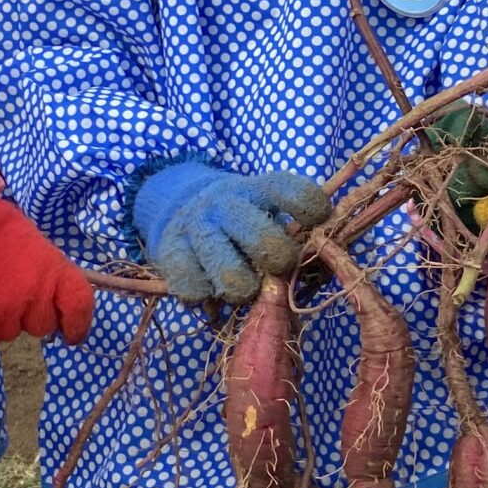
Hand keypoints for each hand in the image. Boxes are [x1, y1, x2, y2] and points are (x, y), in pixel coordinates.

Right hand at [0, 195, 96, 355]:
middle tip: (5, 291)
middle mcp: (33, 296)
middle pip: (42, 325)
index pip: (79, 304)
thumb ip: (41, 269)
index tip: (71, 334)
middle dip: (27, 314)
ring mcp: (4, 315)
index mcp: (51, 269)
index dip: (78, 323)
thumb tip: (48, 297)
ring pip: (10, 335)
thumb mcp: (24, 238)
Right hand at [132, 159, 332, 304]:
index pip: (291, 193)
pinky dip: (206, 297)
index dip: (311, 211)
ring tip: (243, 287)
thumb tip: (317, 268)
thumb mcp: (266, 211)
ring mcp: (196, 227)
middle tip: (275, 268)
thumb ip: (293, 233)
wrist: (181, 209)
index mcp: (257, 189)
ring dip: (243, 289)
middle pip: (264, 241)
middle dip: (278, 264)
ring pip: (231, 274)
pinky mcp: (170, 252)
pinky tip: (211, 287)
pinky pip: (194, 289)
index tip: (317, 222)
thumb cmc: (240, 222)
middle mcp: (225, 203)